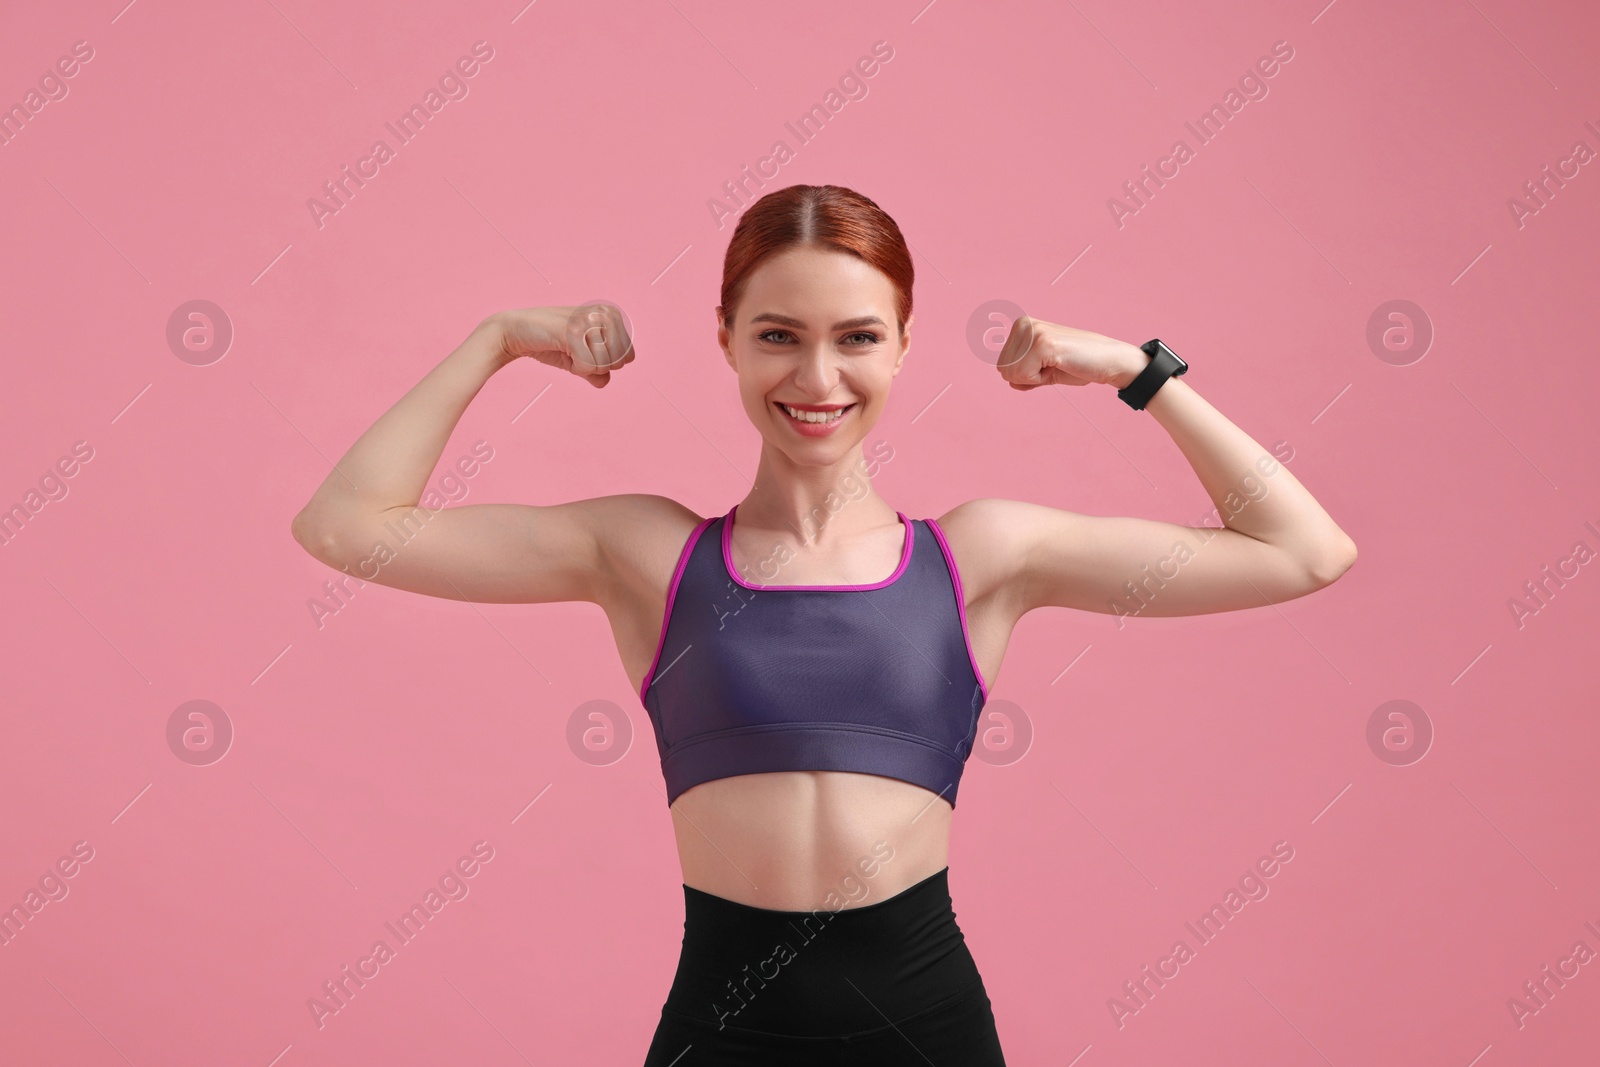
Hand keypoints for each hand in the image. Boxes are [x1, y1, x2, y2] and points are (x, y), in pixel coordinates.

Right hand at [490, 304, 635, 387]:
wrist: (516, 332)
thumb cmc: (549, 342)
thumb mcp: (579, 357)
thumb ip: (597, 370)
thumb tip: (606, 380)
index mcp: (611, 315)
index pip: (629, 356)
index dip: (606, 364)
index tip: (585, 351)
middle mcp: (604, 315)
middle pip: (619, 363)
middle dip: (596, 367)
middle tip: (574, 352)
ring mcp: (590, 322)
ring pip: (605, 366)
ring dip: (584, 368)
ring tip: (567, 350)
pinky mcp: (575, 332)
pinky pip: (588, 368)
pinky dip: (576, 369)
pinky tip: (562, 351)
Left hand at [993, 315, 1145, 390]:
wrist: (1108, 362)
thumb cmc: (1078, 365)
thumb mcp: (1043, 369)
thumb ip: (1024, 373)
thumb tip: (1008, 380)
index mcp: (1021, 326)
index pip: (1002, 366)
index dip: (1026, 375)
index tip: (1049, 363)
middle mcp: (1023, 324)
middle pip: (1003, 371)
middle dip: (1028, 377)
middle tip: (1054, 364)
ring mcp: (1032, 331)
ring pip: (1010, 374)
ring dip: (1035, 378)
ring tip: (1057, 363)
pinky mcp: (1042, 342)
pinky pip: (1023, 376)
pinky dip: (1040, 379)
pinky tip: (1059, 364)